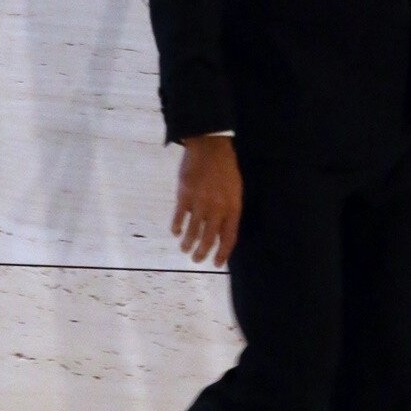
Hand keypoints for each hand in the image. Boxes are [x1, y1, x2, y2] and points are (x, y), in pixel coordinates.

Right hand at [172, 136, 242, 265]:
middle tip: (197, 260)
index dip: (222, 253)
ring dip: (188, 244)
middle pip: (209, 238)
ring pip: (193, 231)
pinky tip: (176, 232)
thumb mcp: (235, 190)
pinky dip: (177, 227)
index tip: (216, 264)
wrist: (210, 147)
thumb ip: (229, 210)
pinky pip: (179, 217)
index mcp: (233, 207)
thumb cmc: (225, 169)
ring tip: (185, 250)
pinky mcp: (184, 195)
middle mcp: (217, 208)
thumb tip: (221, 230)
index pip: (229, 237)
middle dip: (202, 253)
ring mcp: (200, 202)